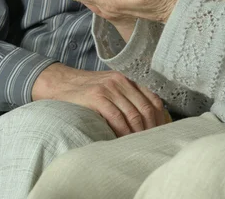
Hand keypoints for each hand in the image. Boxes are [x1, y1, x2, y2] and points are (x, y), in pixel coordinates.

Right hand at [32, 63, 166, 136]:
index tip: (162, 132)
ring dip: (138, 132)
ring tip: (139, 145)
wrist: (62, 84)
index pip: (152, 98)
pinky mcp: (97, 97)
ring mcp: (109, 88)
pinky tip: (123, 140)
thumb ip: (127, 98)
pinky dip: (123, 131)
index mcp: (128, 80)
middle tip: (152, 143)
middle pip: (145, 108)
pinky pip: (116, 117)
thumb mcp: (111, 89)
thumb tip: (147, 120)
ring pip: (133, 113)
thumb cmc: (88, 91)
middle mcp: (121, 81)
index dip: (160, 117)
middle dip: (151, 128)